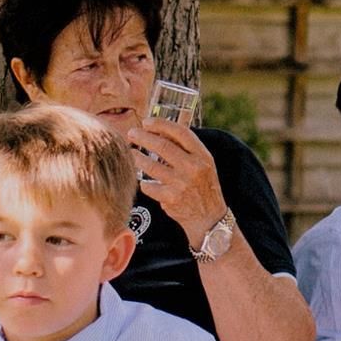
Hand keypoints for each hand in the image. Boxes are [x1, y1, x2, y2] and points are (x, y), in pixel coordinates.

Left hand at [129, 120, 229, 234]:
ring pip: (151, 165)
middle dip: (143, 137)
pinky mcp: (170, 198)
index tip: (147, 122)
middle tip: (131, 133)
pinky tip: (142, 180)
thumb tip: (161, 133)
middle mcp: (193, 168)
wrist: (209, 218)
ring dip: (137, 157)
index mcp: (203, 156)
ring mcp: (181, 184)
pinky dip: (143, 182)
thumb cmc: (203, 188)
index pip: (181, 133)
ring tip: (131, 153)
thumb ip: (187, 150)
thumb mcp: (204, 165)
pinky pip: (148, 186)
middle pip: (162, 146)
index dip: (161, 125)